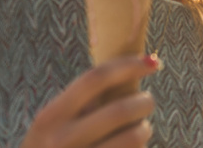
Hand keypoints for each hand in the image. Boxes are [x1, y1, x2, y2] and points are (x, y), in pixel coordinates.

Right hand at [21, 55, 159, 147]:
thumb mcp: (52, 126)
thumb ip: (81, 104)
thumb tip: (129, 72)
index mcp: (50, 117)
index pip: (95, 79)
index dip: (128, 65)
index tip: (152, 61)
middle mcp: (62, 140)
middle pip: (120, 110)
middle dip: (144, 102)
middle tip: (147, 102)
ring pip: (134, 137)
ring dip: (144, 130)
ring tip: (141, 130)